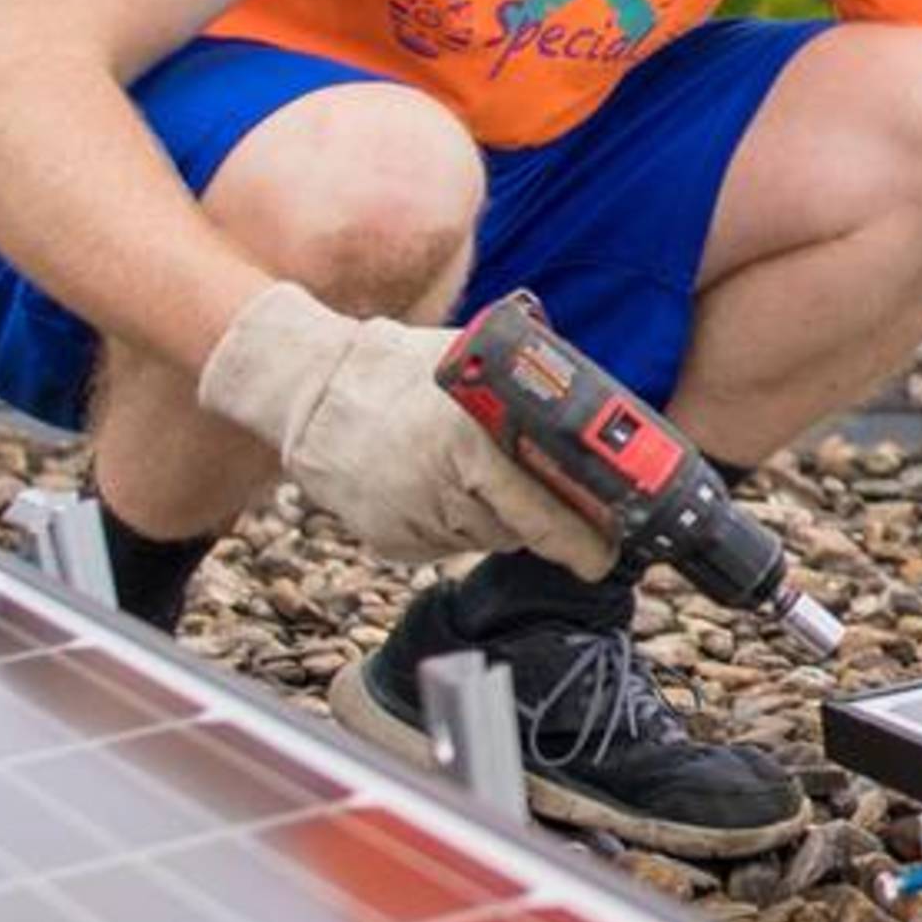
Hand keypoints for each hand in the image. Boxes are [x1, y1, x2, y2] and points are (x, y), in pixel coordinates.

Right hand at [190, 284, 616, 572]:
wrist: (313, 389)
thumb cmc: (404, 371)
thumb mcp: (473, 367)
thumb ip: (528, 400)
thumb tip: (599, 434)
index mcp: (473, 438)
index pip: (545, 510)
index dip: (583, 538)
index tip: (608, 553)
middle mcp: (442, 483)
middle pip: (519, 530)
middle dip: (548, 530)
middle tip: (569, 523)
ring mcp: (412, 517)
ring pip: (485, 538)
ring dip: (494, 517)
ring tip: (468, 471)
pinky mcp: (387, 539)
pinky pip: (443, 544)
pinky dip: (451, 523)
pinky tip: (432, 485)